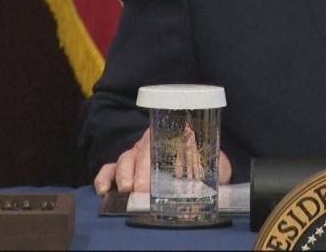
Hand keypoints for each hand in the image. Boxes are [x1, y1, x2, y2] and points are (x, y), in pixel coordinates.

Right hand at [93, 129, 232, 193]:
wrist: (189, 154)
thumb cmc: (200, 158)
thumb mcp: (214, 161)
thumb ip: (219, 169)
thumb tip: (221, 182)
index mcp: (175, 135)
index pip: (165, 140)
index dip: (161, 155)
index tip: (162, 172)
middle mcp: (152, 143)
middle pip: (143, 152)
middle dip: (141, 171)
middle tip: (142, 189)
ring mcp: (136, 153)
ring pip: (125, 158)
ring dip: (123, 174)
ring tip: (125, 190)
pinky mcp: (122, 166)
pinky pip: (108, 168)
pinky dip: (103, 178)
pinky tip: (104, 191)